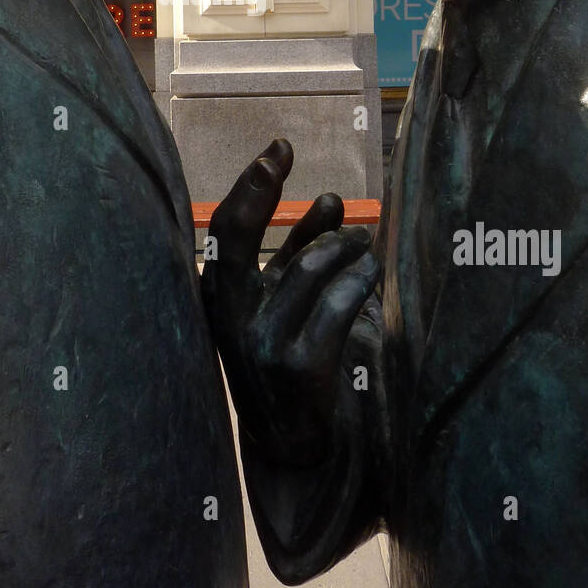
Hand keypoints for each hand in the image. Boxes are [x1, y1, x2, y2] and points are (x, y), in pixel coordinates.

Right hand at [202, 138, 379, 468]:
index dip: (250, 184)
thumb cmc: (284, 352)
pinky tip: (370, 272)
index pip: (224, 229)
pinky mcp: (297, 365)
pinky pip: (336, 302)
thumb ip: (298, 251)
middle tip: (309, 168)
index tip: (279, 149)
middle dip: (271, 193)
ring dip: (344, 245)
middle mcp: (228, 316)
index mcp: (217, 297)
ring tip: (365, 241)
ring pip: (307, 266)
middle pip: (242, 237)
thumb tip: (330, 198)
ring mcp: (260, 341)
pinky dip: (358, 278)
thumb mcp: (279, 300)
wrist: (290, 438)